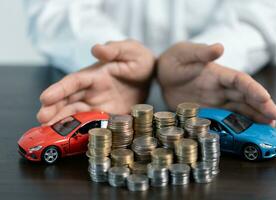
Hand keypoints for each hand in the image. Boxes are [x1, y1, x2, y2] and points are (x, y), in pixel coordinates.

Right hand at [37, 40, 154, 124]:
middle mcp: (92, 90)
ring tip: (48, 130)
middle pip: (69, 100)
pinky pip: (91, 124)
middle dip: (54, 109)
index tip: (44, 98)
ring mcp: (99, 104)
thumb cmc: (139, 59)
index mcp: (95, 74)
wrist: (152, 75)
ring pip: (76, 113)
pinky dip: (79, 130)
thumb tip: (96, 49)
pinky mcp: (108, 115)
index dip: (59, 89)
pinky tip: (69, 138)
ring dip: (62, 121)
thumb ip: (114, 50)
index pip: (73, 82)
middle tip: (41, 120)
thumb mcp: (130, 51)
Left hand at [157, 42, 275, 124]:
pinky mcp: (206, 112)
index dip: (253, 89)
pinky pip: (223, 120)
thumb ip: (201, 53)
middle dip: (261, 106)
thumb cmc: (175, 60)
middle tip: (275, 118)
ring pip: (238, 110)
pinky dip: (235, 126)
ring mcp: (214, 101)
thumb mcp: (185, 53)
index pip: (240, 81)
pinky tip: (245, 133)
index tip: (266, 98)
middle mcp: (220, 89)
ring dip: (253, 118)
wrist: (162, 75)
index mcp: (219, 73)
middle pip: (245, 97)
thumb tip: (219, 47)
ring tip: (268, 128)